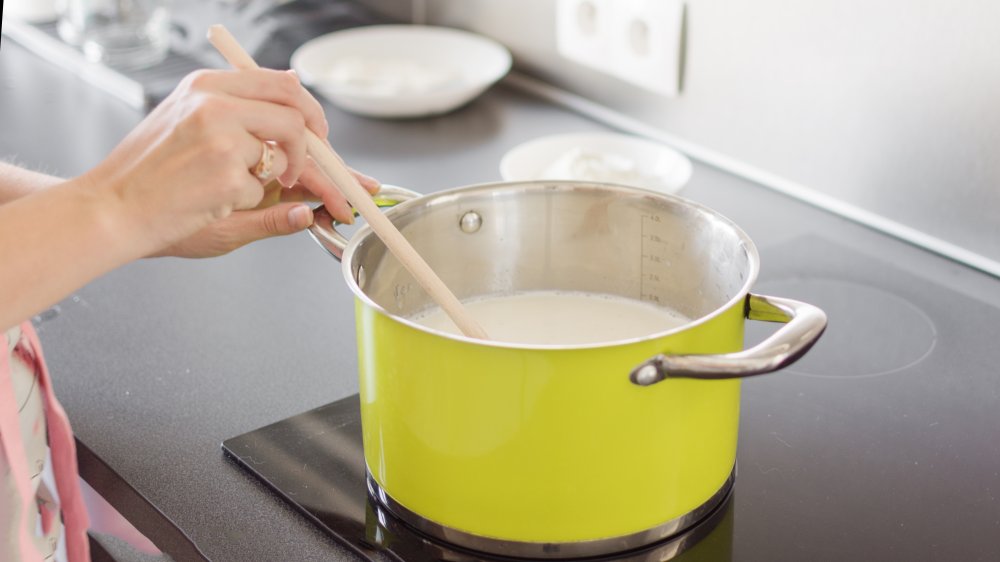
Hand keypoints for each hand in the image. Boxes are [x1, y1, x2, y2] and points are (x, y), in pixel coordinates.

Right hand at [81, 68, 375, 256]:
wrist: (110, 208)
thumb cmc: (148, 174)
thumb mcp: (190, 125)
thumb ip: (243, 113)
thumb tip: (297, 94)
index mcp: (206, 85)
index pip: (279, 82)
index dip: (308, 109)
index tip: (318, 132)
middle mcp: (215, 103)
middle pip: (294, 114)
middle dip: (311, 145)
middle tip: (306, 170)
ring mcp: (223, 138)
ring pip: (281, 154)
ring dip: (269, 178)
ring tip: (227, 187)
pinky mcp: (227, 174)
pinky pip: (261, 190)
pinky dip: (244, 201)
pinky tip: (208, 201)